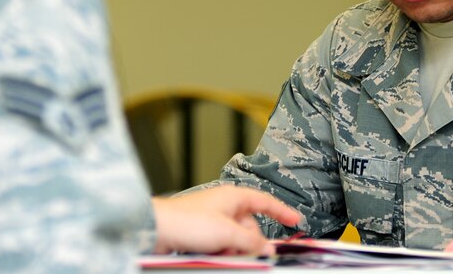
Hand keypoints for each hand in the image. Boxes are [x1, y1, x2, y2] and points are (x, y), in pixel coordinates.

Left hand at [151, 185, 301, 255]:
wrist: (156, 230)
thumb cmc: (187, 221)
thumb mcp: (227, 233)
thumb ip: (251, 241)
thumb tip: (269, 249)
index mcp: (234, 197)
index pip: (265, 201)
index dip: (282, 211)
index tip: (296, 221)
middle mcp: (225, 206)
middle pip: (250, 226)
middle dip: (249, 242)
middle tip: (243, 253)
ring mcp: (213, 219)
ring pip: (236, 238)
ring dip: (233, 249)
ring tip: (221, 254)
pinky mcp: (202, 233)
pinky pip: (222, 244)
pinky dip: (222, 252)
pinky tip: (214, 256)